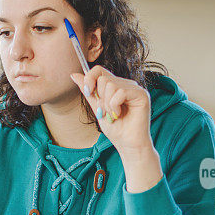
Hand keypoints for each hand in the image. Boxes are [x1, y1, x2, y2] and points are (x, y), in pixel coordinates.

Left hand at [71, 66, 162, 191]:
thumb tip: (74, 74)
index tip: (88, 92)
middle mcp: (126, 84)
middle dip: (100, 98)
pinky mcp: (141, 94)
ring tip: (114, 115)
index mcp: (116, 85)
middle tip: (107, 112)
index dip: (90, 78)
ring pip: (111, 85)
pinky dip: (115, 106)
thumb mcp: (97, 108)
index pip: (99, 70)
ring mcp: (135, 88)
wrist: (127, 144)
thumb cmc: (116, 129)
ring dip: (107, 104)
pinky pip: (120, 92)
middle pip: (103, 78)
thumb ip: (88, 92)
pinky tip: (120, 114)